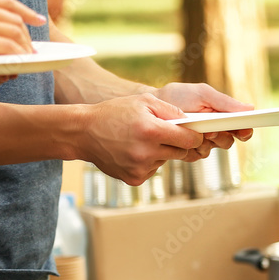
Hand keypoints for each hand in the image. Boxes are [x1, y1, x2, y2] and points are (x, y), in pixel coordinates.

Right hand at [0, 0, 45, 59]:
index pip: (4, 2)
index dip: (25, 11)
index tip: (37, 19)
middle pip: (14, 20)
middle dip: (26, 36)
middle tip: (32, 49)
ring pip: (14, 33)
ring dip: (24, 48)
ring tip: (27, 59)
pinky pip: (6, 47)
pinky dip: (17, 55)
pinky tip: (19, 63)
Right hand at [80, 93, 205, 184]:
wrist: (83, 132)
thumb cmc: (114, 113)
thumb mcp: (143, 101)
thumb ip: (171, 110)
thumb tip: (191, 122)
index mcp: (151, 131)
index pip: (190, 140)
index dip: (194, 136)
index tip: (192, 134)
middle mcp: (146, 152)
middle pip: (181, 153)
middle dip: (177, 144)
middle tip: (162, 135)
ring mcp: (140, 168)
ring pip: (166, 161)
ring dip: (160, 152)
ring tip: (140, 141)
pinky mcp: (134, 179)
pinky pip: (152, 170)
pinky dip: (148, 162)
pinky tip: (132, 151)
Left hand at [154, 82, 253, 153]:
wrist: (152, 108)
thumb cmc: (178, 96)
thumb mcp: (202, 94)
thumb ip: (225, 102)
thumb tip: (250, 107)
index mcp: (222, 117)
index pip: (241, 128)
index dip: (245, 131)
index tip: (243, 130)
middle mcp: (214, 131)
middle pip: (229, 141)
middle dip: (221, 137)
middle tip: (211, 131)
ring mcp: (201, 142)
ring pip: (212, 149)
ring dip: (204, 142)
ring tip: (192, 131)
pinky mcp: (189, 151)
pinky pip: (197, 155)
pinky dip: (191, 148)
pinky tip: (182, 138)